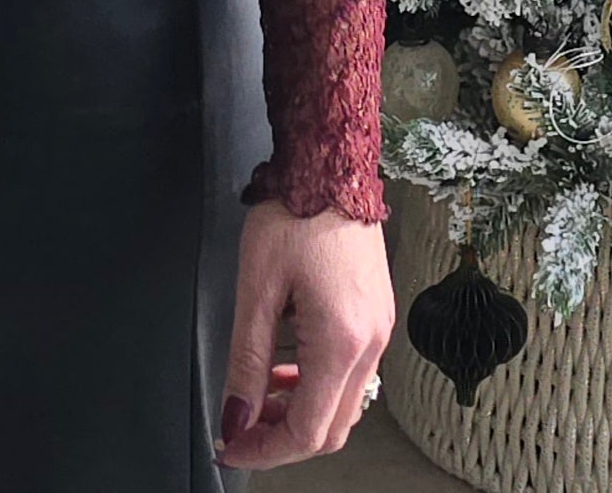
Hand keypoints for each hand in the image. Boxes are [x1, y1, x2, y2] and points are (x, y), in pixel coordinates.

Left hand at [214, 198, 393, 471]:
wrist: (330, 161)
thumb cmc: (294, 211)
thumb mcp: (256, 288)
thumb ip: (247, 362)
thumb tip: (237, 418)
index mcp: (342, 341)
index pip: (308, 431)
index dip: (264, 451)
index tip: (230, 447)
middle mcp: (371, 344)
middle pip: (332, 428)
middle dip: (283, 438)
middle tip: (241, 427)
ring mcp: (380, 330)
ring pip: (344, 404)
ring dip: (301, 411)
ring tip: (259, 395)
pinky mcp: (378, 315)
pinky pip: (352, 373)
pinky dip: (319, 384)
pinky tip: (289, 364)